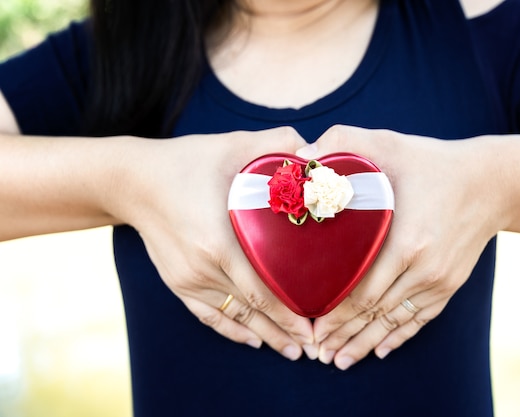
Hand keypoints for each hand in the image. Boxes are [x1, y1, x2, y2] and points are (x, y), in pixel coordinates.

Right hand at [107, 127, 315, 360]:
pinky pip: (208, 315)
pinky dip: (231, 330)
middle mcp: (201, 269)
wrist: (132, 181)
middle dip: (284, 332)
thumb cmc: (185, 162)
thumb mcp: (229, 146)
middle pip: (251, 311)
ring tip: (291, 351)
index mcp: (216, 242)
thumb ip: (274, 143)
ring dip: (263, 335)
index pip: (261, 290)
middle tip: (314, 348)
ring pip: (233, 317)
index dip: (290, 313)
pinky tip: (252, 340)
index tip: (315, 327)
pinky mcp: (177, 283)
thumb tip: (313, 150)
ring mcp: (186, 280)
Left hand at [297, 125, 504, 368]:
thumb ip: (342, 142)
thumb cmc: (432, 162)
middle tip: (316, 353)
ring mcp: (439, 280)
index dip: (335, 315)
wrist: (491, 182)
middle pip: (375, 313)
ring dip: (366, 343)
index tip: (311, 327)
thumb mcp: (388, 143)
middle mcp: (424, 269)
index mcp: (406, 241)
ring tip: (339, 361)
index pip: (362, 291)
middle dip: (343, 335)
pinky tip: (379, 350)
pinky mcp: (450, 284)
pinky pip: (421, 319)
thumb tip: (300, 155)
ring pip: (395, 322)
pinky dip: (398, 337)